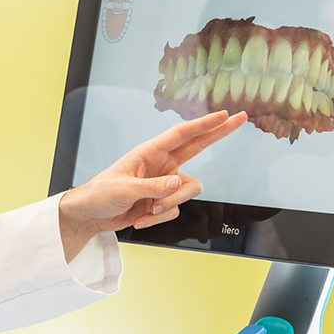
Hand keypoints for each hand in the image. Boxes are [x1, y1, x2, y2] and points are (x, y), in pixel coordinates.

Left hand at [58, 110, 246, 261]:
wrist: (93, 214)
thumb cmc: (102, 193)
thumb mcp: (125, 189)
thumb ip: (153, 187)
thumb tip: (177, 182)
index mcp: (150, 152)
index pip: (182, 134)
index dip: (204, 124)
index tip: (224, 114)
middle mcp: (162, 164)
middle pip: (198, 146)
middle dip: (218, 133)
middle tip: (240, 119)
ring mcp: (165, 183)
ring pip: (187, 191)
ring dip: (169, 205)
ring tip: (146, 210)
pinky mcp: (164, 201)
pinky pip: (174, 211)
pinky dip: (157, 219)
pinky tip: (139, 219)